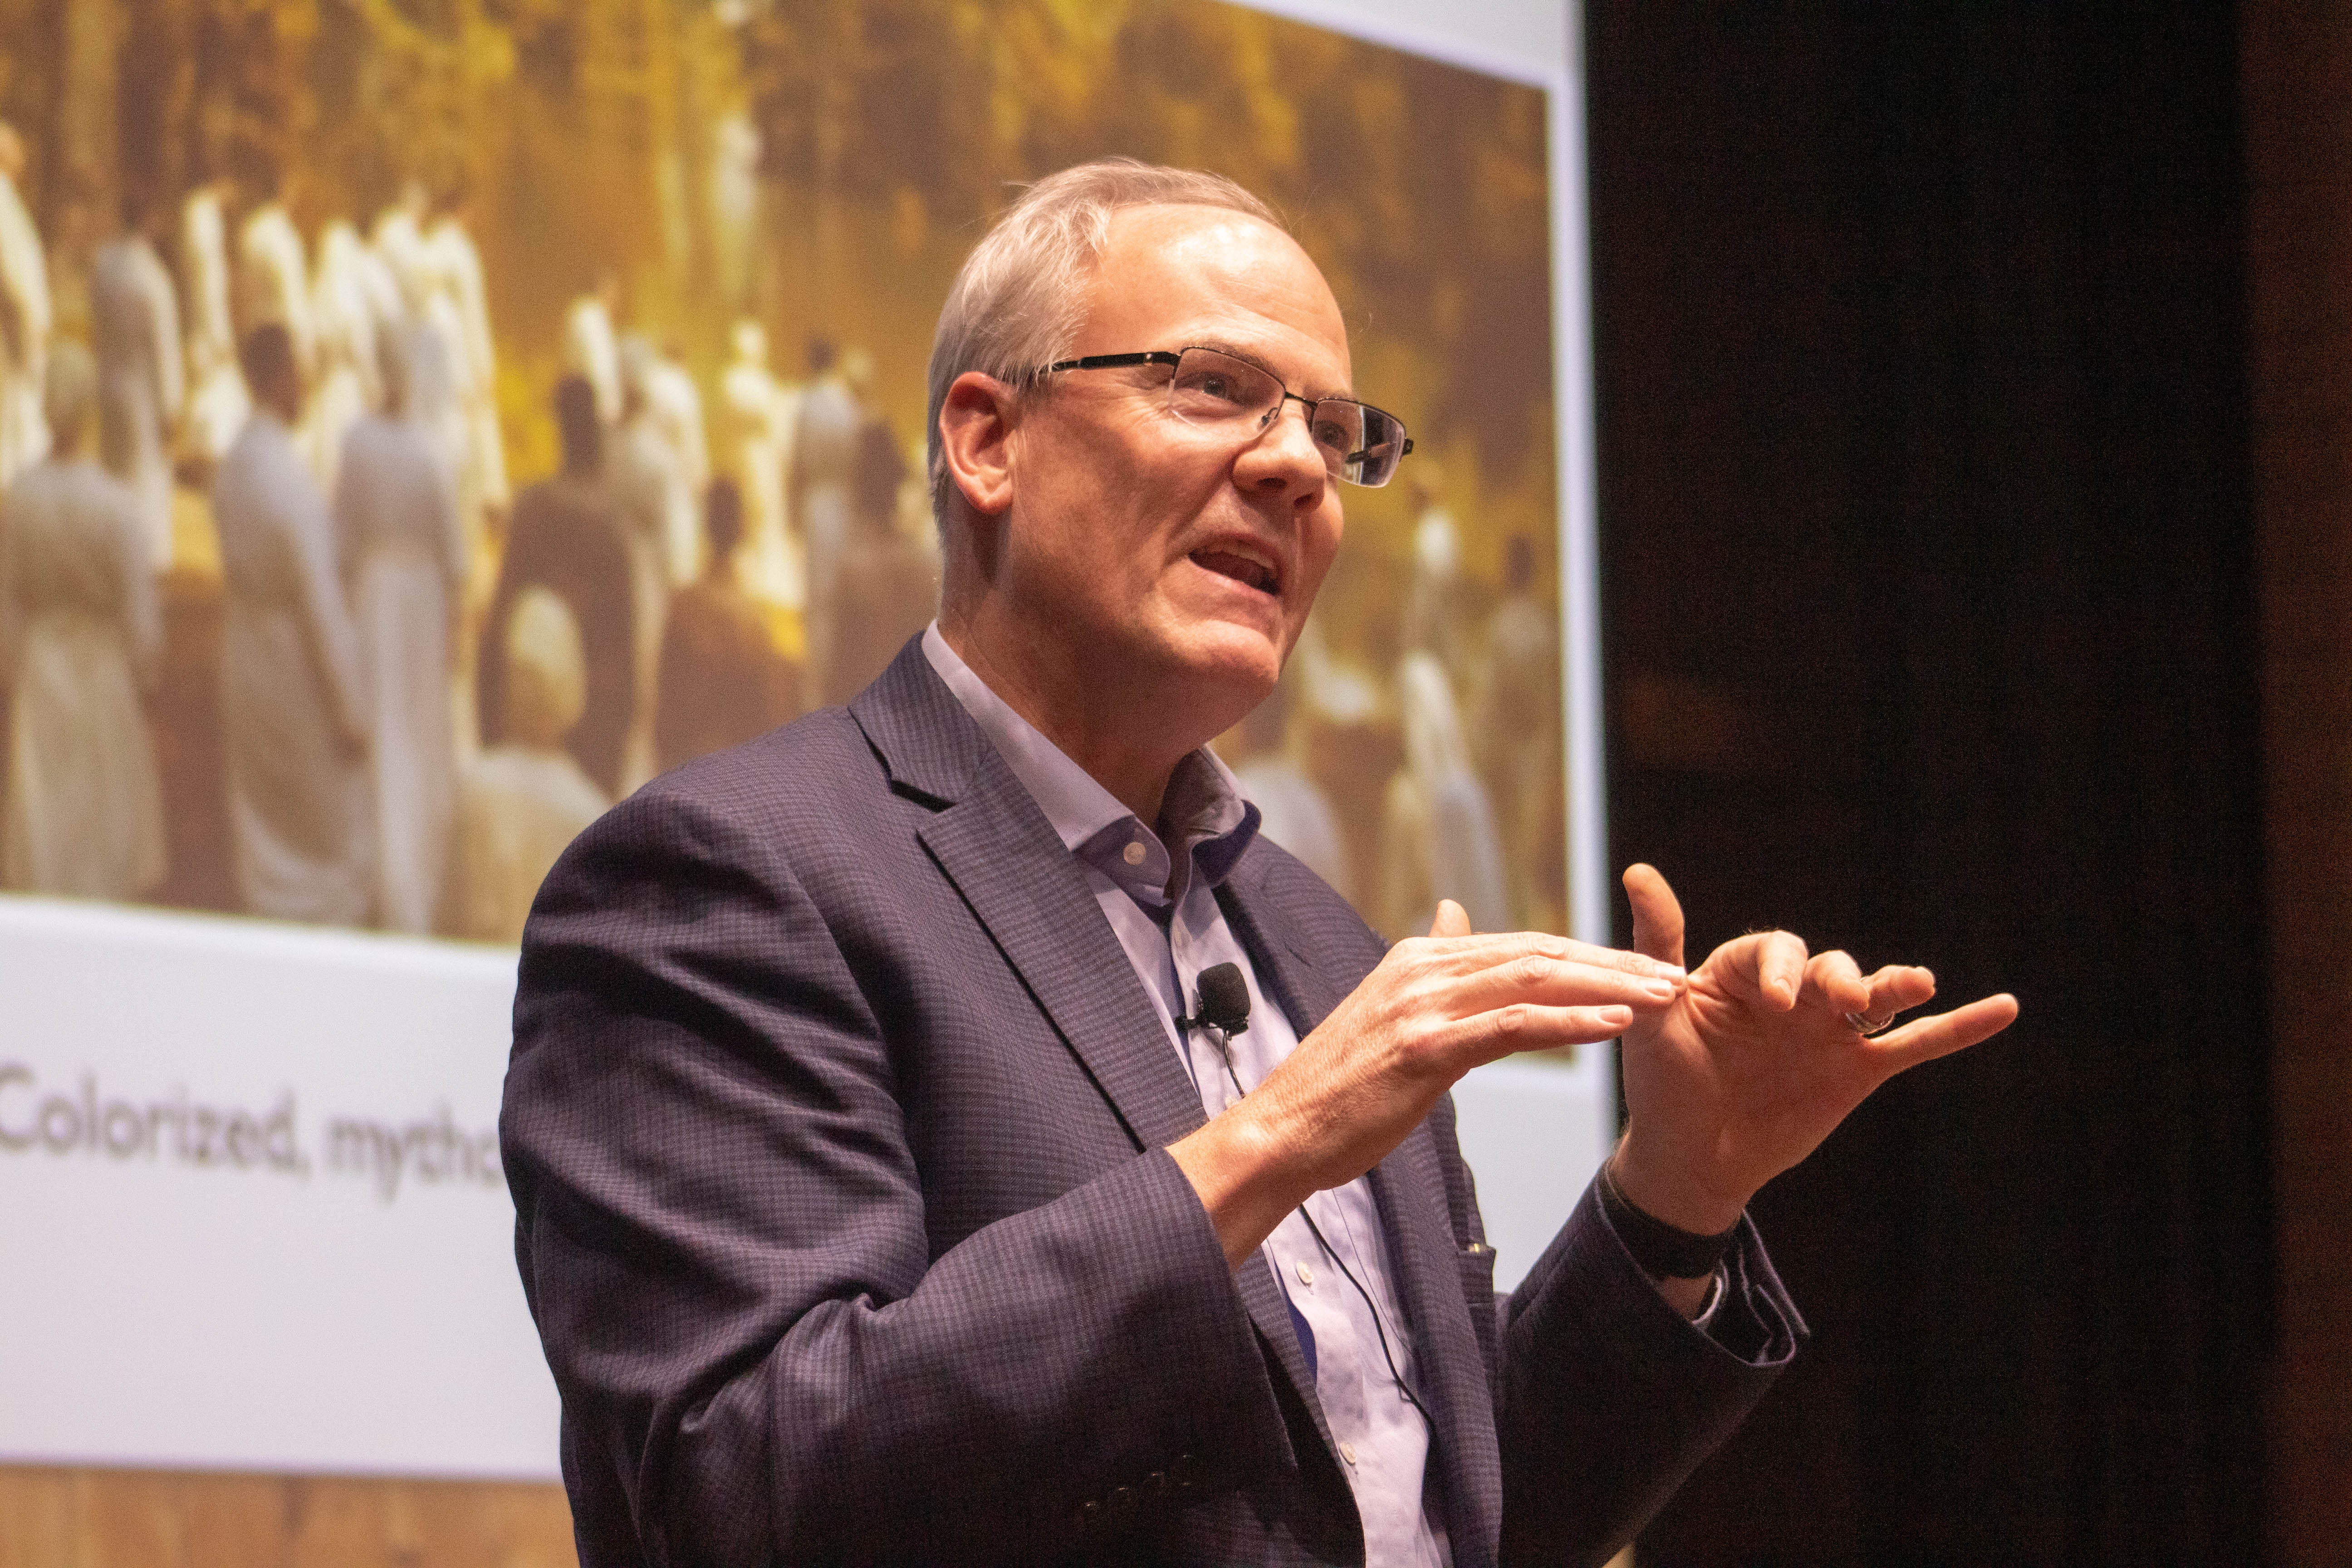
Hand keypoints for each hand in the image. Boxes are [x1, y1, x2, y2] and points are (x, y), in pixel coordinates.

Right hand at [1171, 900, 1687, 1266]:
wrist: (1282, 1131)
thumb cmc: (1338, 1087)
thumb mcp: (1387, 1011)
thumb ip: (1431, 967)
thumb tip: (1454, 915)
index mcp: (1417, 958)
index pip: (1520, 945)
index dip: (1587, 954)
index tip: (1641, 969)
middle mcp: (1422, 968)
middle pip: (1537, 953)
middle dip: (1612, 964)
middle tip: (1672, 978)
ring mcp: (1422, 1004)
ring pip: (1534, 980)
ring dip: (1607, 986)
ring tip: (1662, 998)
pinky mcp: (1426, 1046)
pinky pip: (1512, 1026)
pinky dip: (1569, 1020)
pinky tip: (1614, 1024)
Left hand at [1609, 863, 2019, 1240]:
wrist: (1687, 1157)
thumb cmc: (1662, 1082)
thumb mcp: (1652, 1014)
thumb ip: (1657, 942)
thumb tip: (1638, 869)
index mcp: (1742, 975)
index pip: (1772, 952)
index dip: (1780, 969)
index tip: (1776, 1003)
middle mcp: (1792, 995)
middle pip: (1829, 967)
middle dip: (1839, 979)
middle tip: (1842, 1000)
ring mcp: (1829, 1032)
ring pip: (1875, 998)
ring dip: (1898, 986)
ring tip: (1918, 983)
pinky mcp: (1857, 1071)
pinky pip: (1915, 1045)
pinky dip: (1959, 1029)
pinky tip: (2004, 1008)